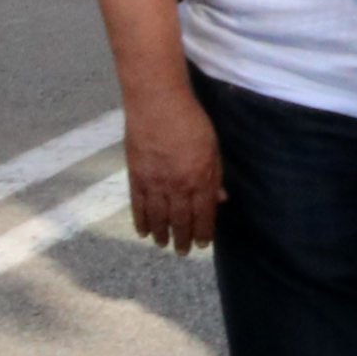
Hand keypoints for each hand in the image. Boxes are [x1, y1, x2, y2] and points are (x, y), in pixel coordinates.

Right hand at [123, 85, 222, 252]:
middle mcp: (177, 185)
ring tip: (163, 245)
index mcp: (200, 177)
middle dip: (183, 239)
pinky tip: (142, 232)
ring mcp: (154, 182)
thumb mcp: (213, 145)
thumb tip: (220, 200)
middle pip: (180, 220)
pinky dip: (140, 221)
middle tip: (183, 252)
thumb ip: (215, 175)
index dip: (203, 232)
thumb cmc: (191, 119)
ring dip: (161, 235)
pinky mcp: (136, 176)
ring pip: (158, 218)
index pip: (203, 213)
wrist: (157, 103)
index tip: (203, 244)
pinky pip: (138, 206)